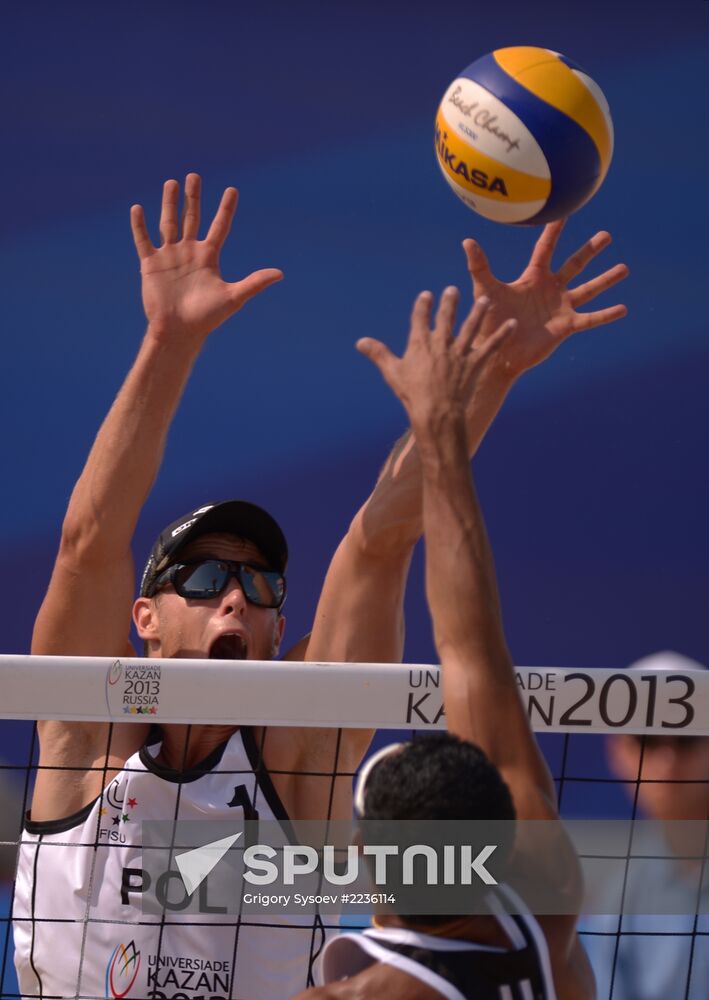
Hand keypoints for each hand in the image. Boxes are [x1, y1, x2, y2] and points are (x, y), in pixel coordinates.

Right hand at [130, 173, 282, 342]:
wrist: (179, 332)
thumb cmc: (207, 318)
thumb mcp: (233, 298)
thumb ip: (254, 283)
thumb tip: (280, 274)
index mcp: (209, 257)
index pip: (220, 227)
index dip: (226, 209)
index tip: (232, 190)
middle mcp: (190, 252)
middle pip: (192, 218)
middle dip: (193, 198)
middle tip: (194, 176)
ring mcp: (170, 256)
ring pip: (169, 223)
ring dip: (169, 204)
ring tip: (171, 182)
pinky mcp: (151, 264)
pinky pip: (144, 240)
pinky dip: (140, 225)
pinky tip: (137, 208)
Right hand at [356, 288, 514, 431]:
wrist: (436, 413)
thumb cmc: (412, 394)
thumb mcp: (392, 372)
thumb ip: (378, 353)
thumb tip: (360, 342)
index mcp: (420, 343)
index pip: (420, 318)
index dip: (423, 305)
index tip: (426, 295)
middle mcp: (441, 343)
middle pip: (446, 317)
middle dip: (449, 302)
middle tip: (453, 290)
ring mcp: (459, 352)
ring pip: (471, 326)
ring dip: (479, 312)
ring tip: (485, 300)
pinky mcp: (475, 363)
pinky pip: (491, 346)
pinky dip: (502, 335)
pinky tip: (512, 324)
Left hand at [463, 220, 628, 377]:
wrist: (497, 353)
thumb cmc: (489, 322)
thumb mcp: (486, 290)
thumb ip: (479, 266)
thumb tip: (467, 241)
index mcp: (533, 277)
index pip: (546, 248)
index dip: (554, 230)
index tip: (564, 211)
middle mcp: (550, 289)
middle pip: (574, 264)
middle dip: (590, 250)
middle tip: (606, 235)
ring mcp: (560, 307)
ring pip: (588, 289)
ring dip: (606, 279)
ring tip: (624, 268)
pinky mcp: (566, 326)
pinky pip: (591, 319)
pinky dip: (606, 314)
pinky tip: (623, 308)